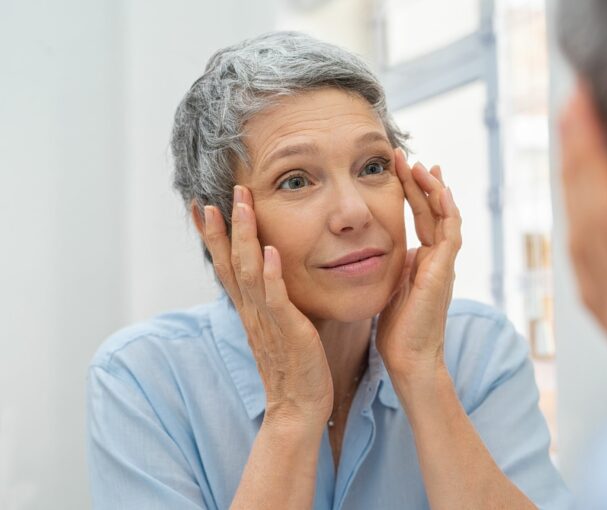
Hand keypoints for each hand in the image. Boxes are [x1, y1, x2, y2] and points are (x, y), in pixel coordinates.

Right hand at [202, 185, 332, 426]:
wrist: (299, 407)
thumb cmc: (294, 367)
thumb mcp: (278, 328)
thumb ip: (272, 302)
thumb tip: (273, 276)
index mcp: (249, 309)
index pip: (225, 266)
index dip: (213, 236)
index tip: (202, 206)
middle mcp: (251, 311)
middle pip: (229, 262)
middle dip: (222, 227)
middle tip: (214, 195)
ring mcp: (267, 320)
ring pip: (248, 272)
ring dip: (244, 237)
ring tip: (241, 205)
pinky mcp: (288, 331)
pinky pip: (276, 299)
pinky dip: (270, 274)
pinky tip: (269, 251)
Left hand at [376, 149, 461, 381]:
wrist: (410, 358)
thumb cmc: (397, 330)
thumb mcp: (390, 288)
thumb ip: (390, 267)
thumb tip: (377, 250)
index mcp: (423, 261)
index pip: (421, 217)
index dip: (411, 192)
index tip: (398, 168)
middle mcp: (437, 258)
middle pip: (433, 210)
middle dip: (420, 182)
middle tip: (405, 156)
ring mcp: (444, 264)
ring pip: (446, 216)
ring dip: (433, 189)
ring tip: (419, 165)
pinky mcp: (444, 271)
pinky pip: (451, 233)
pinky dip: (447, 210)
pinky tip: (439, 190)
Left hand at [560, 85, 606, 389]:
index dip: (595, 163)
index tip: (584, 117)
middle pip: (589, 219)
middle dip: (578, 161)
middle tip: (573, 111)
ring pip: (582, 236)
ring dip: (575, 186)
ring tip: (575, 142)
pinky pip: (586, 261)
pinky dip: (581, 221)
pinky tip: (582, 205)